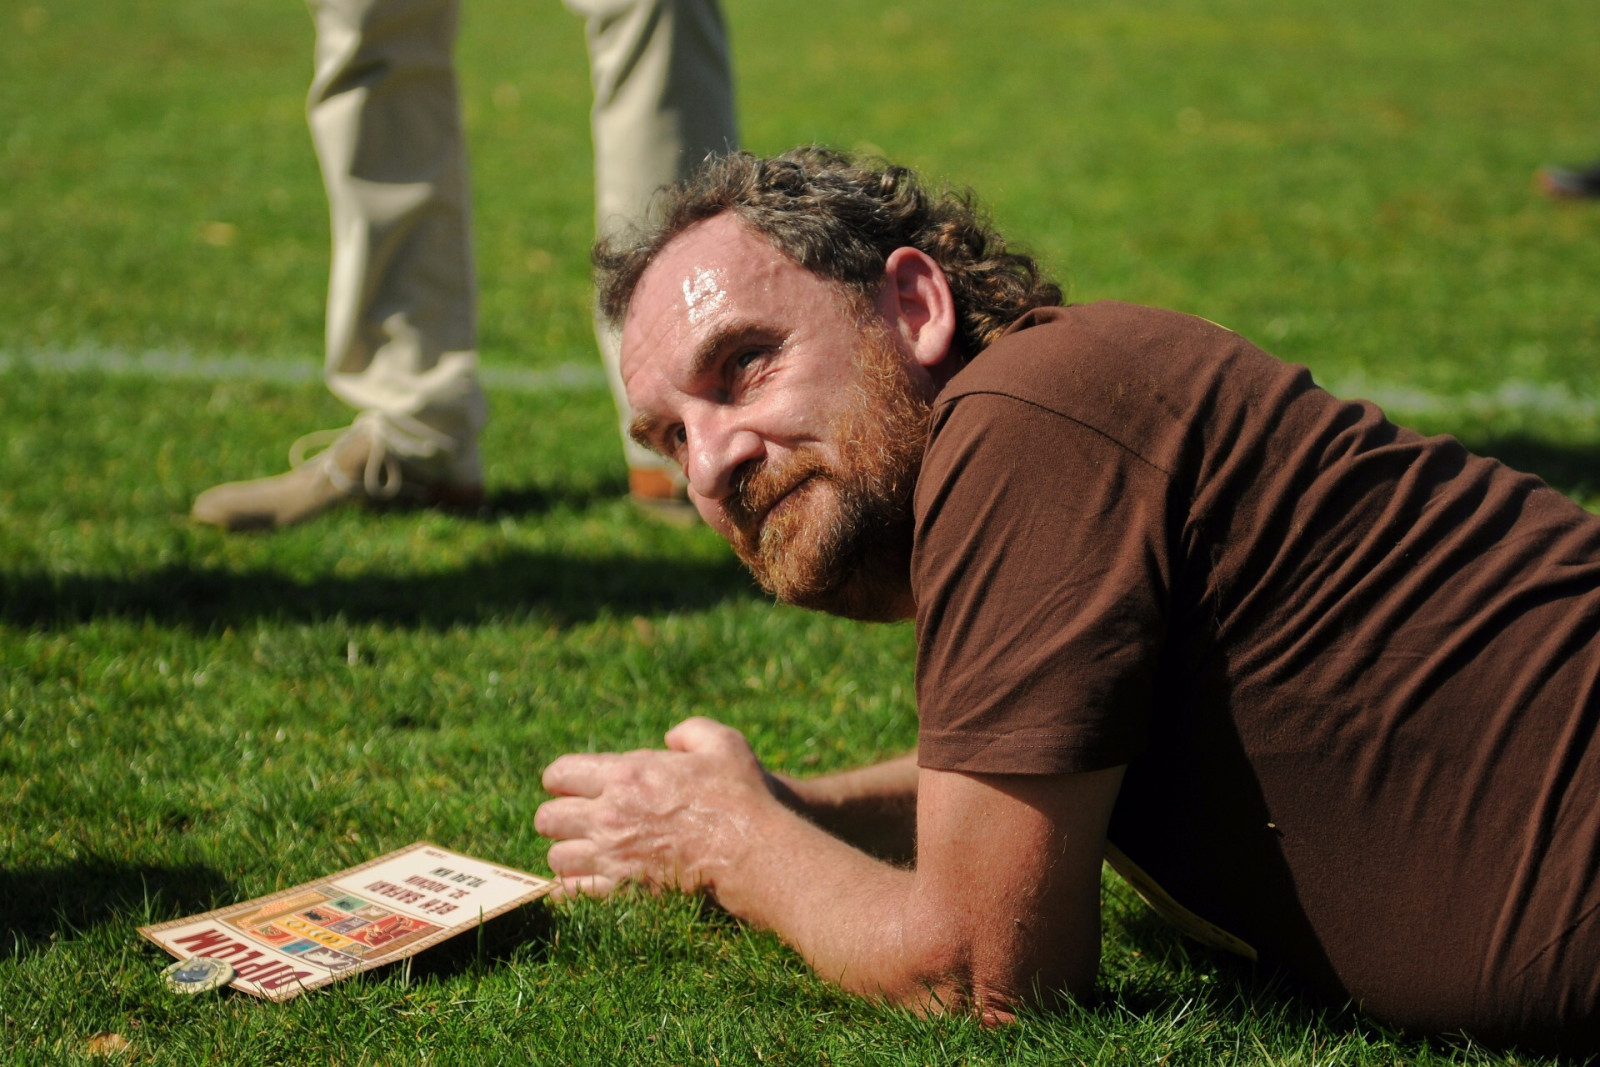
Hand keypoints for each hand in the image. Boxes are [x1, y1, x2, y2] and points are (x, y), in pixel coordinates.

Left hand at [536, 717, 777, 899]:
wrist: (752, 851)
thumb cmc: (740, 795)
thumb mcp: (722, 743)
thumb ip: (690, 731)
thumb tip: (670, 740)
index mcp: (626, 774)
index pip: (560, 774)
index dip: (560, 778)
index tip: (571, 784)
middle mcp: (609, 815)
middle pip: (548, 818)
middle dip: (558, 816)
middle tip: (576, 819)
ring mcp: (612, 856)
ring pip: (557, 858)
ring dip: (566, 853)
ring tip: (584, 851)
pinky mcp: (623, 889)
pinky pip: (573, 893)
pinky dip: (572, 889)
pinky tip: (585, 882)